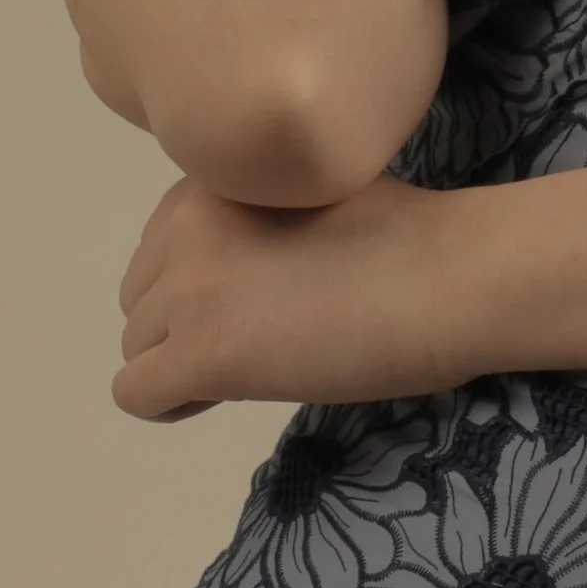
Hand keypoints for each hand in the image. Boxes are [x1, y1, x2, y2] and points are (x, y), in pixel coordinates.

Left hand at [111, 170, 483, 420]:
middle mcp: (183, 228)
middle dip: (189, 328)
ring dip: (187, 364)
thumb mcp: (311, 196)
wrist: (450, 277)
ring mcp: (187, 293)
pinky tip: (228, 395)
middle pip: (141, 302)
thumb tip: (243, 273)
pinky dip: (174, 403)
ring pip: (136, 348)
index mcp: (211, 184)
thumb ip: (256, 222)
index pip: (160, 252)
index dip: (206, 288)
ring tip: (261, 366)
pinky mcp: (201, 354)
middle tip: (266, 338)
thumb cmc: (413, 238)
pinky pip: (137, 394)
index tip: (264, 301)